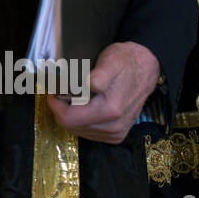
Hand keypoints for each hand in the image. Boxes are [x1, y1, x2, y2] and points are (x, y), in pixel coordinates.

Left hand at [45, 41, 159, 143]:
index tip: (53, 91)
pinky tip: (84, 106)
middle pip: (71, 126)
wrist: (145, 69)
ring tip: (73, 97)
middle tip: (61, 92)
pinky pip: (89, 133)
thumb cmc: (125, 62)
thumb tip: (85, 86)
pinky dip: (82, 121)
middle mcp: (114, 127)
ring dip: (71, 115)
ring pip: (78, 131)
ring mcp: (116, 133)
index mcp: (110, 110)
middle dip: (62, 109)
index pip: (68, 118)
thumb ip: (98, 77)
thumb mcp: (110, 61)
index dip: (55, 104)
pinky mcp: (116, 135)